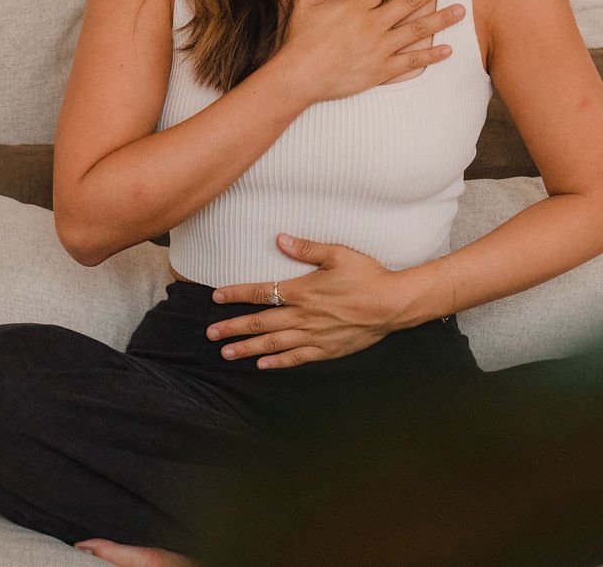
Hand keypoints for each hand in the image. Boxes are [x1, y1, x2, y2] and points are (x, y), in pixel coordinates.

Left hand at [203, 233, 405, 367]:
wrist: (392, 305)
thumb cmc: (367, 276)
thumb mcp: (337, 254)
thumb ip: (306, 248)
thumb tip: (279, 239)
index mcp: (302, 290)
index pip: (261, 292)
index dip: (236, 295)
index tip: (216, 298)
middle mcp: (303, 316)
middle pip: (260, 323)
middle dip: (233, 328)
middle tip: (210, 333)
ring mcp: (313, 335)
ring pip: (273, 344)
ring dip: (247, 348)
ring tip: (226, 353)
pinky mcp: (326, 349)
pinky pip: (296, 358)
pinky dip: (277, 362)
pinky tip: (262, 364)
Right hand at [274, 0, 462, 104]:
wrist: (299, 76)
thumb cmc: (299, 40)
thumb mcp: (304, 3)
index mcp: (355, 5)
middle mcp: (372, 24)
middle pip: (410, 1)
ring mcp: (379, 48)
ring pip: (416, 30)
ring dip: (441, 19)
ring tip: (461, 10)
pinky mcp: (381, 71)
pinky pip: (411, 62)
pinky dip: (430, 56)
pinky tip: (448, 50)